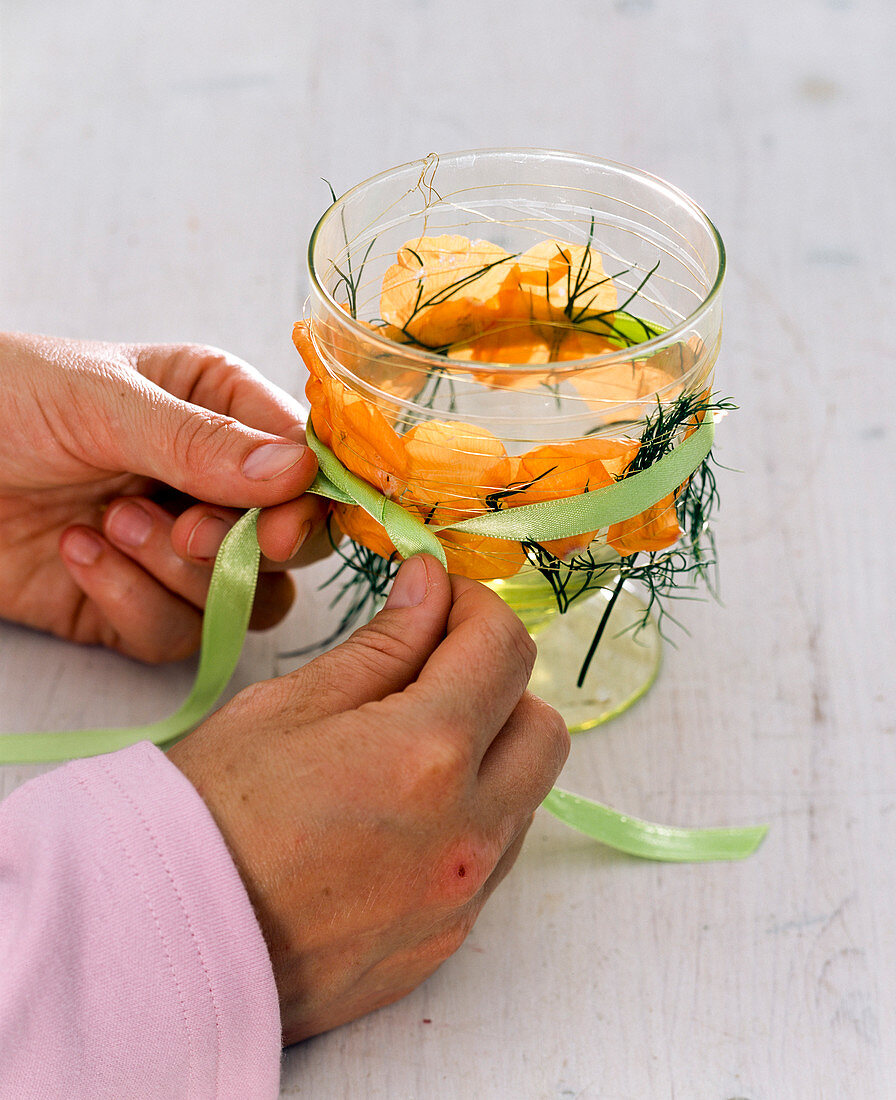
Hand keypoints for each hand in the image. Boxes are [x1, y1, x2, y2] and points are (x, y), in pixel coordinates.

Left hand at [0, 331, 329, 660]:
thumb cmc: (4, 400)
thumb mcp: (102, 400)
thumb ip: (201, 440)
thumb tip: (299, 471)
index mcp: (223, 411)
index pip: (306, 466)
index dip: (307, 506)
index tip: (278, 529)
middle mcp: (215, 485)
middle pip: (292, 547)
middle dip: (241, 548)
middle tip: (182, 528)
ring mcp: (179, 553)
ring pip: (243, 601)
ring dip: (177, 575)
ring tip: (108, 523)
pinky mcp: (136, 608)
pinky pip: (174, 636)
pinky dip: (128, 603)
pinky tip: (78, 553)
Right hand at [168, 554, 569, 1042]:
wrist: (159, 942)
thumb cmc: (205, 811)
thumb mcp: (289, 704)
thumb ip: (383, 644)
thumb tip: (433, 587)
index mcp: (426, 753)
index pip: (503, 649)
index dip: (477, 606)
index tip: (440, 601)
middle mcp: (465, 830)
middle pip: (542, 727)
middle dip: (501, 684)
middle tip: (433, 672)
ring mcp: (460, 895)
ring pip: (526, 796)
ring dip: (490, 754)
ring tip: (407, 749)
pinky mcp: (445, 940)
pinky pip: (491, 858)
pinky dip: (469, 818)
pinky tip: (398, 815)